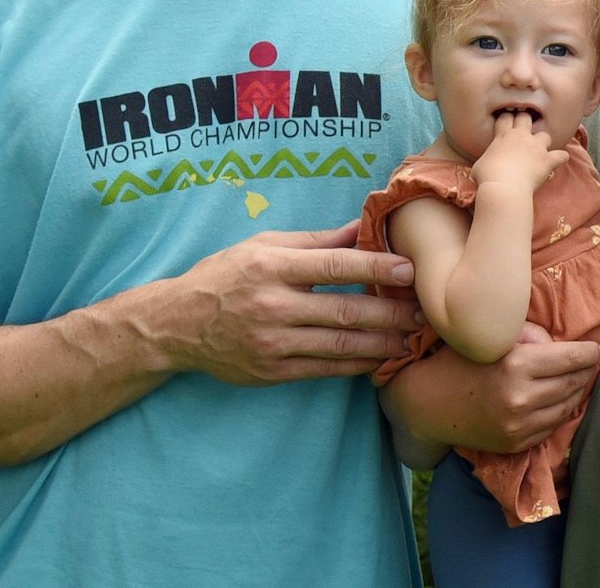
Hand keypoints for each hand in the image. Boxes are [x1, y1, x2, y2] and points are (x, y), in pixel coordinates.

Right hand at [146, 220, 423, 384]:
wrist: (175, 325)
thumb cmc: (225, 276)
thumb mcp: (264, 246)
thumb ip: (317, 241)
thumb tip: (364, 226)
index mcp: (273, 267)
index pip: (336, 266)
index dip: (377, 267)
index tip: (411, 269)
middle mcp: (273, 306)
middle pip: (345, 310)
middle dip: (391, 312)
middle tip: (423, 311)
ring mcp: (272, 343)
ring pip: (340, 345)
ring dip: (383, 343)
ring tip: (412, 338)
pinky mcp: (271, 372)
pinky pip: (324, 370)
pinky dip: (357, 365)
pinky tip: (380, 358)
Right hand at [381, 322, 599, 453]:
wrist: (427, 405)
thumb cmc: (459, 361)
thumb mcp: (492, 338)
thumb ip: (530, 335)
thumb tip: (564, 343)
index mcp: (516, 365)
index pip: (572, 359)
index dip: (590, 353)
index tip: (596, 349)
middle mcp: (520, 398)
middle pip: (574, 383)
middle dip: (586, 371)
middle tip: (590, 362)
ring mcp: (518, 426)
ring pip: (567, 407)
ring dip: (576, 392)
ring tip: (578, 379)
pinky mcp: (515, 444)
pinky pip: (551, 426)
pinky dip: (560, 412)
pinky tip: (559, 400)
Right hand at [470, 113, 570, 192]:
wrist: (504, 186)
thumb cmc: (487, 176)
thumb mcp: (480, 163)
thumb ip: (488, 157)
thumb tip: (487, 162)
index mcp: (503, 135)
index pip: (505, 118)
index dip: (507, 118)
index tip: (507, 121)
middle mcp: (521, 136)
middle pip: (526, 118)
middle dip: (526, 121)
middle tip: (524, 130)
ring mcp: (536, 147)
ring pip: (545, 135)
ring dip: (543, 141)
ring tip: (540, 149)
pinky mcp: (547, 160)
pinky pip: (561, 155)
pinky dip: (561, 157)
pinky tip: (560, 159)